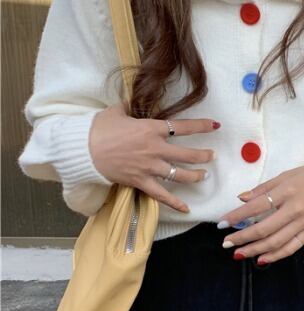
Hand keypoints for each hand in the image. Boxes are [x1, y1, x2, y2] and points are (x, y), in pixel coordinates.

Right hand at [89, 101, 220, 212]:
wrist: (83, 149)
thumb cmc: (98, 128)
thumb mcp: (116, 111)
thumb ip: (129, 108)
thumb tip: (131, 101)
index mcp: (151, 129)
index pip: (182, 127)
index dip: (201, 126)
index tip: (214, 126)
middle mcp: (155, 149)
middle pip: (188, 154)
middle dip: (203, 156)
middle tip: (212, 156)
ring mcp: (150, 167)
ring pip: (180, 175)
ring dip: (195, 176)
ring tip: (203, 175)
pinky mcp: (141, 181)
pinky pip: (162, 195)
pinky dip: (175, 203)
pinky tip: (187, 209)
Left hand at [218, 161, 303, 263]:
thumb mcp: (286, 175)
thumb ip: (263, 189)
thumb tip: (242, 199)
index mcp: (287, 191)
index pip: (256, 206)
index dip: (237, 216)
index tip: (222, 223)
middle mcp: (295, 209)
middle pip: (264, 229)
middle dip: (242, 238)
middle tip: (226, 243)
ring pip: (276, 242)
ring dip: (255, 250)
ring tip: (239, 253)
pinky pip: (291, 247)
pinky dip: (275, 255)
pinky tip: (261, 259)